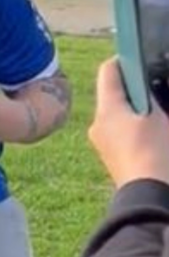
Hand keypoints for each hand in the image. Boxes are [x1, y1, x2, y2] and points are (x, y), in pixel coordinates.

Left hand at [88, 57, 168, 188]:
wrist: (150, 198)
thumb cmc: (156, 154)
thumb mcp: (158, 118)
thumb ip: (150, 96)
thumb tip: (145, 90)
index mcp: (107, 109)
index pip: (109, 71)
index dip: (126, 60)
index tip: (142, 57)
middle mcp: (99, 123)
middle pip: (114, 93)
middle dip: (135, 88)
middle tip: (156, 85)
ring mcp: (104, 143)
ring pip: (120, 114)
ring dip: (138, 109)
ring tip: (158, 112)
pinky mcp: (113, 158)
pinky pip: (123, 132)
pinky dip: (137, 127)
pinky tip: (155, 132)